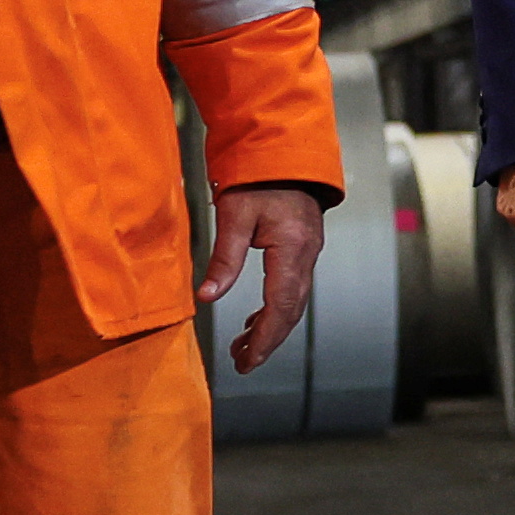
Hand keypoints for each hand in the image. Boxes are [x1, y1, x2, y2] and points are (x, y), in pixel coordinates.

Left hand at [198, 181, 329, 371]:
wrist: (281, 151)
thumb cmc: (257, 176)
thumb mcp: (234, 215)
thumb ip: (224, 259)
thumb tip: (207, 298)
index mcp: (292, 249)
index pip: (281, 306)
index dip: (264, 338)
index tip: (247, 360)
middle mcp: (306, 255)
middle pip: (291, 312)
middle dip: (267, 341)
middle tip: (242, 363)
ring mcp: (308, 253)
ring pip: (293, 303)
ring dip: (269, 328)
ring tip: (243, 347)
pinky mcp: (301, 250)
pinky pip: (292, 289)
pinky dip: (274, 310)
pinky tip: (254, 319)